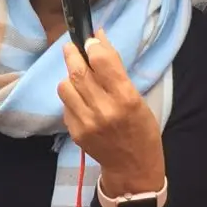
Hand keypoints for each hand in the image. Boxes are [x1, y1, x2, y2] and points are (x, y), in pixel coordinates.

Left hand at [59, 35, 165, 197]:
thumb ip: (116, 71)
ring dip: (70, 77)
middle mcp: (104, 109)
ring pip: (65, 86)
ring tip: (79, 78)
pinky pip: (65, 105)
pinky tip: (82, 101)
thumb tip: (97, 40)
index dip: (92, 45)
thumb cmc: (141, 129)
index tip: (90, 40)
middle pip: (78, 71)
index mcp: (125, 98)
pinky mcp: (75, 132)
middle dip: (72, 54)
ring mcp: (86, 122)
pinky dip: (71, 98)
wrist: (133, 166)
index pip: (101, 61)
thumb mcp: (137, 97)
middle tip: (72, 48)